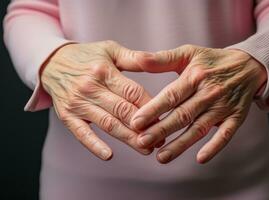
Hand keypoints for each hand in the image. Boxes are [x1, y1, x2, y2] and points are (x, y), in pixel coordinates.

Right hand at [41, 40, 154, 159]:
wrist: (53, 62)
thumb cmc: (87, 56)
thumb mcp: (110, 50)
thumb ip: (134, 58)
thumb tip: (157, 60)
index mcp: (104, 71)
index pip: (132, 92)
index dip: (150, 106)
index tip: (165, 117)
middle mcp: (90, 88)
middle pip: (122, 111)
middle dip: (144, 126)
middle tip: (161, 138)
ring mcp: (77, 103)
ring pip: (108, 124)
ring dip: (128, 138)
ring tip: (146, 149)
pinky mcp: (67, 116)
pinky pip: (81, 133)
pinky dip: (94, 145)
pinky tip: (109, 156)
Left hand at [131, 45, 266, 163]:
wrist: (249, 65)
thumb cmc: (212, 60)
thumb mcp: (188, 53)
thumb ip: (162, 59)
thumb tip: (138, 58)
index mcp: (195, 76)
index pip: (171, 96)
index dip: (153, 109)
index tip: (135, 122)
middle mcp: (209, 93)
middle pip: (182, 115)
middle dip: (161, 130)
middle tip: (142, 142)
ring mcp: (223, 107)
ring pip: (199, 129)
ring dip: (180, 144)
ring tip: (161, 158)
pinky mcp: (236, 117)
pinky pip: (226, 134)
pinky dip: (215, 147)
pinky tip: (200, 159)